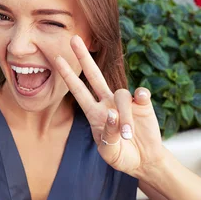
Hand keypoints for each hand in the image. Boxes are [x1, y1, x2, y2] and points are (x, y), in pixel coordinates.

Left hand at [53, 35, 167, 178]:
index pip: (78, 91)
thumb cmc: (121, 156)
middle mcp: (108, 103)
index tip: (57, 59)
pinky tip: (141, 101)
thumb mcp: (110, 151)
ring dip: (124, 115)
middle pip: (94, 75)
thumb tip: (112, 113)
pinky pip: (140, 94)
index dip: (67, 76)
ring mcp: (125, 102)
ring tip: (127, 134)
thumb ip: (108, 134)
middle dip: (84, 57)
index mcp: (94, 113)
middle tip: (74, 39)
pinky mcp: (143, 104)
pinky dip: (140, 96)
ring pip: (121, 95)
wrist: (144, 160)